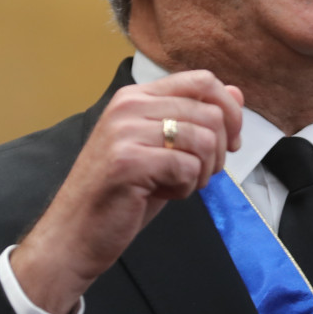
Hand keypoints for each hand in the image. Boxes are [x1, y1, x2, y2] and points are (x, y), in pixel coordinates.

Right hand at [10, 71, 243, 313]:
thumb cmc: (122, 194)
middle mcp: (129, 105)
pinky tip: (164, 194)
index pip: (201, 80)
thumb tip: (237, 93)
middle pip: (210, 112)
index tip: (231, 142)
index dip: (229, 111)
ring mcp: (125, 131)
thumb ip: (196, 119)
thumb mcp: (163, 150)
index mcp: (136, 95)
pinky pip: (188, 167)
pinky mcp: (127, 161)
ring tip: (178, 185)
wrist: (75, 233)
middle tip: (199, 175)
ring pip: (204, 139)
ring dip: (203, 172)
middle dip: (219, 151)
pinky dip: (187, 187)